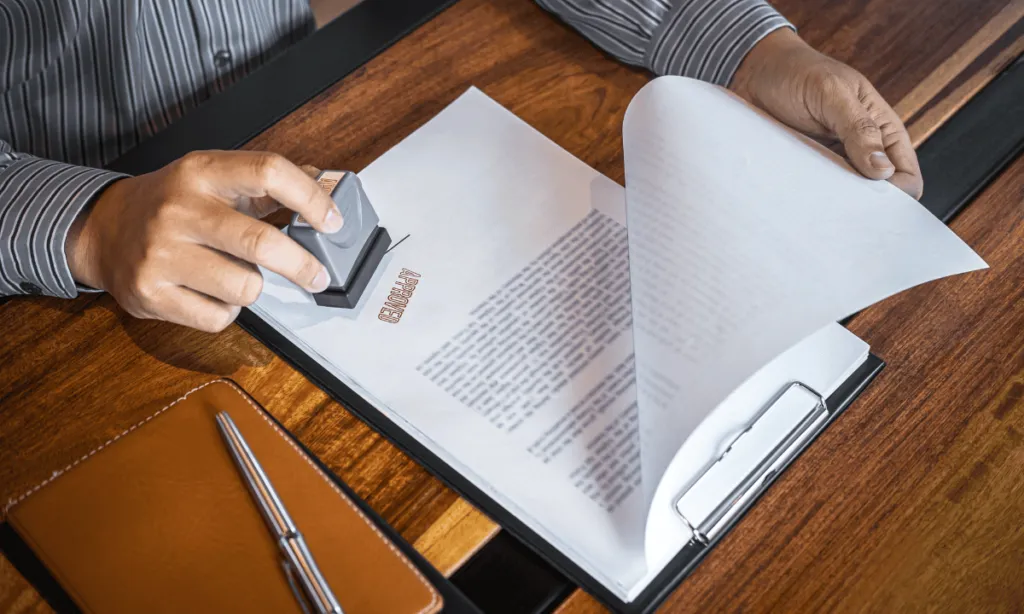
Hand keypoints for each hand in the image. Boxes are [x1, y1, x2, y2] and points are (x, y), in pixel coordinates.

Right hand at [65, 151, 339, 331]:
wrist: (102, 230)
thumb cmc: (174, 205)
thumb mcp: (213, 179)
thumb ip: (267, 185)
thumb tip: (329, 190)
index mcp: (202, 172)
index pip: (269, 172)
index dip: (311, 199)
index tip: (332, 222)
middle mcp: (179, 210)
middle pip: (260, 243)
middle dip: (301, 265)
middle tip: (317, 276)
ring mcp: (162, 254)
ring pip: (244, 288)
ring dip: (252, 288)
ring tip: (235, 275)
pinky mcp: (151, 294)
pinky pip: (219, 317)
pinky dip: (227, 312)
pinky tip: (211, 293)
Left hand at [729, 28, 922, 198]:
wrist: (756, 71)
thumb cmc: (798, 72)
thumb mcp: (831, 93)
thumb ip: (859, 127)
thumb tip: (883, 168)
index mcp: (882, 127)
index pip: (906, 173)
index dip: (898, 193)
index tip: (873, 203)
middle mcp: (863, 148)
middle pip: (879, 192)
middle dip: (865, 205)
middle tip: (841, 210)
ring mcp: (835, 160)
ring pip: (847, 197)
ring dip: (836, 204)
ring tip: (818, 204)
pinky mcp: (809, 167)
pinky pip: (818, 192)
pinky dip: (813, 199)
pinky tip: (800, 199)